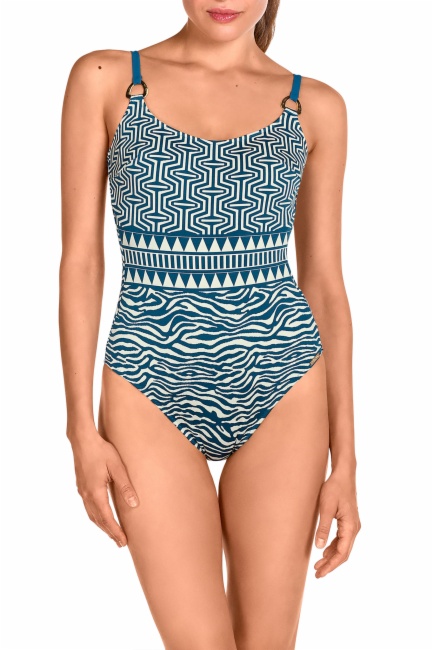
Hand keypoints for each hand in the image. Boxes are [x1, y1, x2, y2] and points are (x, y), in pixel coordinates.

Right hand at [70, 428, 138, 546]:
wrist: (82, 440)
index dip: (115, 531)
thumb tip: (134, 505)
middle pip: (98, 520)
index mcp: (95, 492)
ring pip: (92, 514)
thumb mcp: (117, 467)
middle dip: (110, 532)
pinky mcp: (81, 486)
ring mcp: (82, 491)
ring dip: (102, 525)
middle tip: (121, 543)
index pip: (106, 518)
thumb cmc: (101, 451)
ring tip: (113, 533)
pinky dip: (96, 516)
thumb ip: (125, 486)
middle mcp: (86, 495)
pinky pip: (88, 507)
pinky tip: (102, 516)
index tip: (123, 542)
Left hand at [313, 469, 360, 577]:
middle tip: (317, 574)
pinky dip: (334, 548)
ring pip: (343, 547)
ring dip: (331, 557)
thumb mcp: (326, 507)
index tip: (320, 573)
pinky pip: (342, 539)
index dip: (331, 565)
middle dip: (330, 565)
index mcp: (350, 527)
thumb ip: (323, 527)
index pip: (342, 553)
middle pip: (343, 553)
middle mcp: (354, 528)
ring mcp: (352, 525)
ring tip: (318, 565)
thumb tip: (319, 547)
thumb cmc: (334, 488)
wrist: (343, 474)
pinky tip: (325, 551)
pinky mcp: (348, 521)